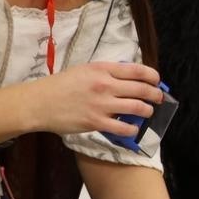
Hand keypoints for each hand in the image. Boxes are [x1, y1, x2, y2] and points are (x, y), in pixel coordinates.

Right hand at [35, 61, 162, 138]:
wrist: (39, 102)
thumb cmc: (60, 85)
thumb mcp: (84, 70)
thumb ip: (106, 73)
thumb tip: (127, 78)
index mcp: (102, 69)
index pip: (137, 70)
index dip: (153, 76)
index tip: (157, 81)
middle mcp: (105, 85)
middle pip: (141, 90)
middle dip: (155, 95)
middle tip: (158, 99)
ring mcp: (102, 105)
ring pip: (137, 109)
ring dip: (147, 111)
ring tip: (147, 112)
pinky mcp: (96, 122)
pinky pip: (123, 128)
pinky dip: (132, 129)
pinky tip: (133, 129)